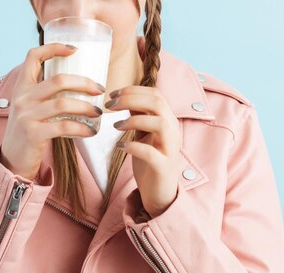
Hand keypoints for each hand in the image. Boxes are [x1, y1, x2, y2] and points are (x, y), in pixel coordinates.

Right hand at [0, 43, 105, 179]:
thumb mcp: (30, 106)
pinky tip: (91, 131)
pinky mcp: (33, 134)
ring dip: (86, 107)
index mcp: (21, 86)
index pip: (33, 57)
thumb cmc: (29, 129)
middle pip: (58, 80)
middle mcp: (22, 98)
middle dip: (84, 82)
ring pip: (63, 103)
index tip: (75, 50)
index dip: (53, 48)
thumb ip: (44, 93)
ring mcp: (26, 115)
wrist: (12, 159)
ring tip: (97, 111)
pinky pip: (63, 127)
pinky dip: (81, 128)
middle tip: (99, 89)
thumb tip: (79, 82)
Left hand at [105, 86, 182, 217]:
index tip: (112, 94)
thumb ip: (138, 115)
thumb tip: (122, 97)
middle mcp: (173, 131)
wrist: (160, 192)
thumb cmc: (149, 160)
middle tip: (110, 105)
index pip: (155, 94)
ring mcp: (170, 149)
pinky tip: (120, 147)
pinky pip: (151, 153)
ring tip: (116, 126)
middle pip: (158, 103)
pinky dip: (133, 147)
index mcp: (168, 120)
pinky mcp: (163, 167)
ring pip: (160, 123)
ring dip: (134, 120)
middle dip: (131, 99)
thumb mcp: (143, 133)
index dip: (133, 90)